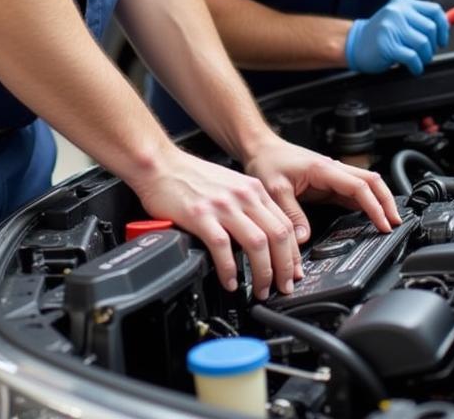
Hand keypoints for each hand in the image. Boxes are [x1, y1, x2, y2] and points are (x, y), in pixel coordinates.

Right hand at [133, 146, 303, 300]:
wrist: (160, 165)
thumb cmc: (190, 176)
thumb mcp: (230, 184)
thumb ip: (248, 206)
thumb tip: (264, 237)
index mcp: (252, 189)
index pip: (285, 224)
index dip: (293, 254)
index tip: (293, 272)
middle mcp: (242, 196)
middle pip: (278, 236)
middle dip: (284, 268)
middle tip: (283, 287)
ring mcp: (222, 206)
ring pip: (257, 244)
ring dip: (263, 273)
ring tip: (259, 290)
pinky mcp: (201, 216)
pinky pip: (223, 248)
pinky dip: (229, 270)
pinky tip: (230, 281)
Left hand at [243, 134, 402, 247]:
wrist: (260, 148)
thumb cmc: (267, 161)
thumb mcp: (274, 189)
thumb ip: (291, 214)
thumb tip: (304, 238)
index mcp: (323, 169)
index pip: (359, 186)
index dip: (375, 206)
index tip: (384, 223)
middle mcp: (332, 170)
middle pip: (372, 182)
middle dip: (387, 202)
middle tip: (396, 224)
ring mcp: (331, 177)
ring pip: (366, 185)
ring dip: (379, 201)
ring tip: (388, 222)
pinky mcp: (327, 184)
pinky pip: (353, 193)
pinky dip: (366, 203)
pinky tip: (370, 217)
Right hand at [345, 0, 449, 74]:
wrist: (354, 44)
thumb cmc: (380, 35)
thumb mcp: (399, 20)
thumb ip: (420, 21)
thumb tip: (447, 26)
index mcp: (402, 3)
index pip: (434, 10)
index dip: (444, 27)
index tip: (442, 39)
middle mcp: (397, 12)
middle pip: (431, 28)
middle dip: (433, 46)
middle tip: (425, 53)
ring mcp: (391, 27)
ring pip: (424, 43)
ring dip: (425, 57)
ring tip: (417, 60)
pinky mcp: (387, 44)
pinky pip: (413, 57)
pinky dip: (417, 66)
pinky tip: (412, 67)